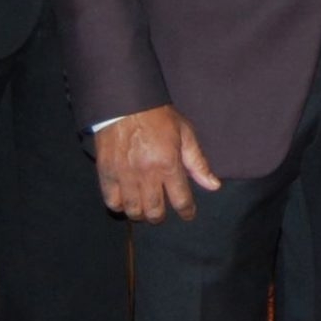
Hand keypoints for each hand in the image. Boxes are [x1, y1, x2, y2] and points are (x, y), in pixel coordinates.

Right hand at [96, 104, 220, 221]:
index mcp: (168, 164)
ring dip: (141, 214)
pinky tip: (126, 202)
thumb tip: (214, 185)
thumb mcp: (185, 134)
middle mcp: (146, 174)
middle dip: (161, 217)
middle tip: (162, 213)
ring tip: (145, 209)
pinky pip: (112, 201)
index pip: (181, 200)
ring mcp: (124, 175)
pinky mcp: (106, 172)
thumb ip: (198, 163)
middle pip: (155, 211)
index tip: (188, 214)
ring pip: (133, 210)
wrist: (125, 103)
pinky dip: (120, 206)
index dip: (187, 211)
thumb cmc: (158, 117)